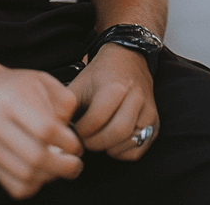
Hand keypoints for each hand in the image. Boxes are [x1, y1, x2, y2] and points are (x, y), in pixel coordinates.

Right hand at [0, 67, 83, 199]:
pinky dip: (36, 185)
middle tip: (76, 164)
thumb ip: (63, 100)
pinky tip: (44, 172)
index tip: (76, 145)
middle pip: (34, 157)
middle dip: (63, 166)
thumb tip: (70, 130)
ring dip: (51, 176)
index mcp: (10, 99)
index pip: (44, 129)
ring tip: (62, 167)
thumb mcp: (43, 79)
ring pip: (26, 176)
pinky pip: (16, 187)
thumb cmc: (16, 85)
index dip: (66, 141)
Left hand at [69, 42, 158, 159]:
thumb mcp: (80, 82)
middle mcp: (136, 97)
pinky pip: (138, 148)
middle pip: (116, 133)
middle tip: (84, 139)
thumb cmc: (101, 73)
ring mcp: (148, 110)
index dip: (80, 130)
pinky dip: (123, 151)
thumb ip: (66, 105)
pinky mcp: (154, 121)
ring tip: (97, 138)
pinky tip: (112, 142)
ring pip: (128, 142)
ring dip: (108, 147)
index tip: (74, 128)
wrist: (129, 57)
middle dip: (95, 142)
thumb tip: (54, 130)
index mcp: (116, 86)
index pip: (97, 119)